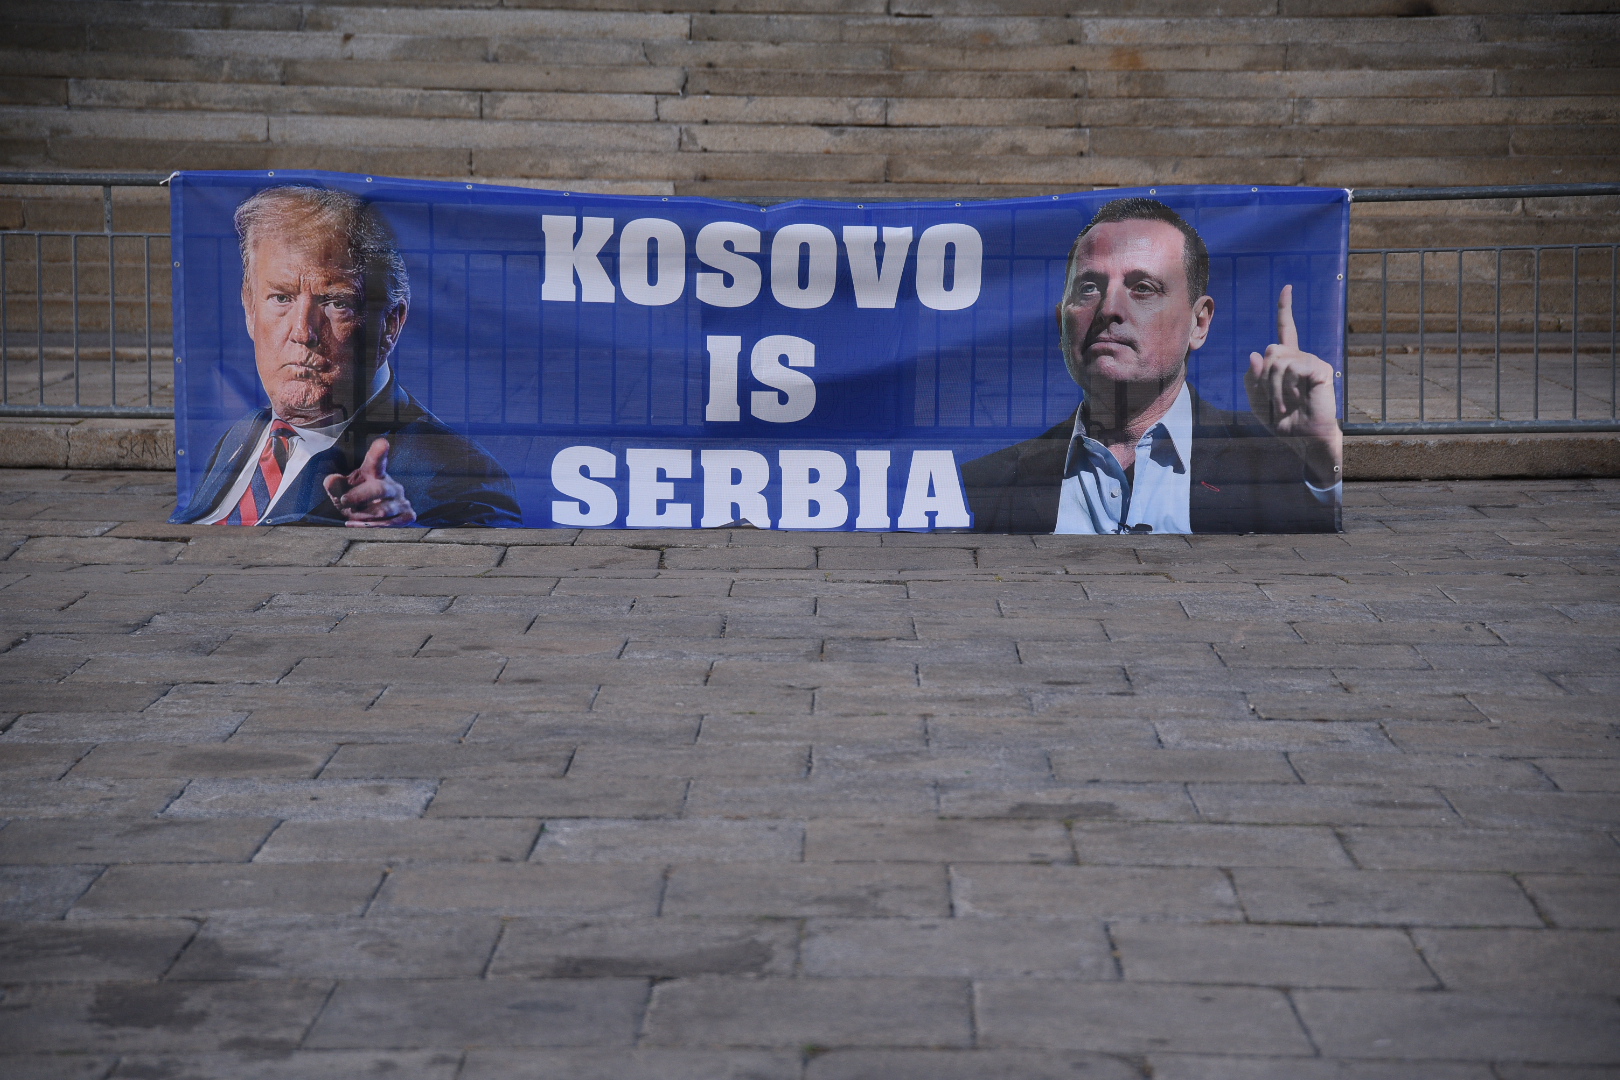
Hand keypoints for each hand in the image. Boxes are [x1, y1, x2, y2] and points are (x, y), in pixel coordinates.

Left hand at [323, 438, 416, 526]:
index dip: (379, 452)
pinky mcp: (407, 515)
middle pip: (380, 489)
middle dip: (360, 497)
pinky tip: (363, 525)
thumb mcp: (342, 491)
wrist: (370, 516)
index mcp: (375, 473)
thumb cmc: (356, 499)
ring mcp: (401, 500)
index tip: (382, 443)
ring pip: (384, 510)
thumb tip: (331, 480)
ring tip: (352, 516)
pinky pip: (393, 523)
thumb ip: (334, 485)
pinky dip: (375, 526)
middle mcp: (391, 485)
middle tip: (344, 501)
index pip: (376, 460)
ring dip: (364, 516)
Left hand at [1245, 284, 1342, 487]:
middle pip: (1272, 349)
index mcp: (1287, 361)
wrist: (1302, 438)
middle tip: (1275, 400)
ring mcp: (1312, 362)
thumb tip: (1255, 353)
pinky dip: (1287, 387)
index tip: (1287, 287)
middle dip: (1266, 377)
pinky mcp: (1321, 369)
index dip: (1285, 309)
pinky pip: (1294, 367)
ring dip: (1274, 387)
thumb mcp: (1257, 399)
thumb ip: (1253, 377)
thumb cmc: (1281, 421)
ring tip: (1284, 404)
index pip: (1285, 330)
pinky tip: (1296, 400)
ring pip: (1279, 359)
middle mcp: (1301, 357)